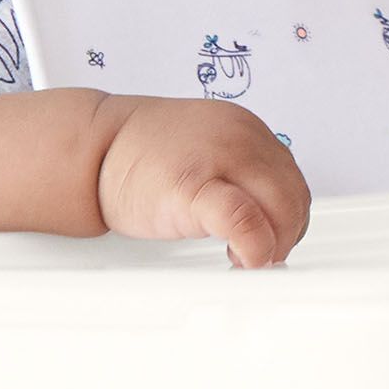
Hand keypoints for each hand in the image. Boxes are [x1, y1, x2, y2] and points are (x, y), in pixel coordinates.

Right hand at [96, 95, 309, 267]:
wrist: (96, 145)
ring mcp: (218, 159)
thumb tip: (270, 219)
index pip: (292, 178)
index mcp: (247, 129)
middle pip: (293, 194)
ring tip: (245, 257)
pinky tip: (242, 258)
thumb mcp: (209, 150)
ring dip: (272, 243)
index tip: (276, 241)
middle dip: (285, 235)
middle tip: (264, 258)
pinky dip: (253, 244)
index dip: (289, 217)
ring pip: (278, 205)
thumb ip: (243, 173)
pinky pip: (242, 218)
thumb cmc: (145, 154)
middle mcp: (241, 137)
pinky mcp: (192, 187)